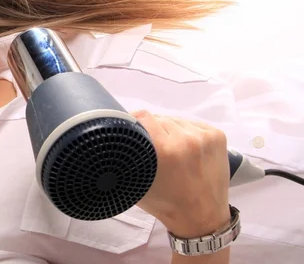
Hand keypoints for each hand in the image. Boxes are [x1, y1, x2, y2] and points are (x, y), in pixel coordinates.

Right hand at [132, 111, 230, 237]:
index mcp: (164, 150)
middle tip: (154, 148)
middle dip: (154, 131)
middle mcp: (186, 140)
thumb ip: (127, 158)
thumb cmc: (166, 204)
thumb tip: (117, 136)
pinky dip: (186, 132)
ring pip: (177, 121)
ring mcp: (204, 137)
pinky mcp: (217, 136)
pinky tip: (186, 148)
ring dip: (170, 131)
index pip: (143, 116)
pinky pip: (193, 124)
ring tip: (171, 150)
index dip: (134, 121)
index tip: (132, 129)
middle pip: (160, 119)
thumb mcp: (136, 183)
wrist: (203, 218)